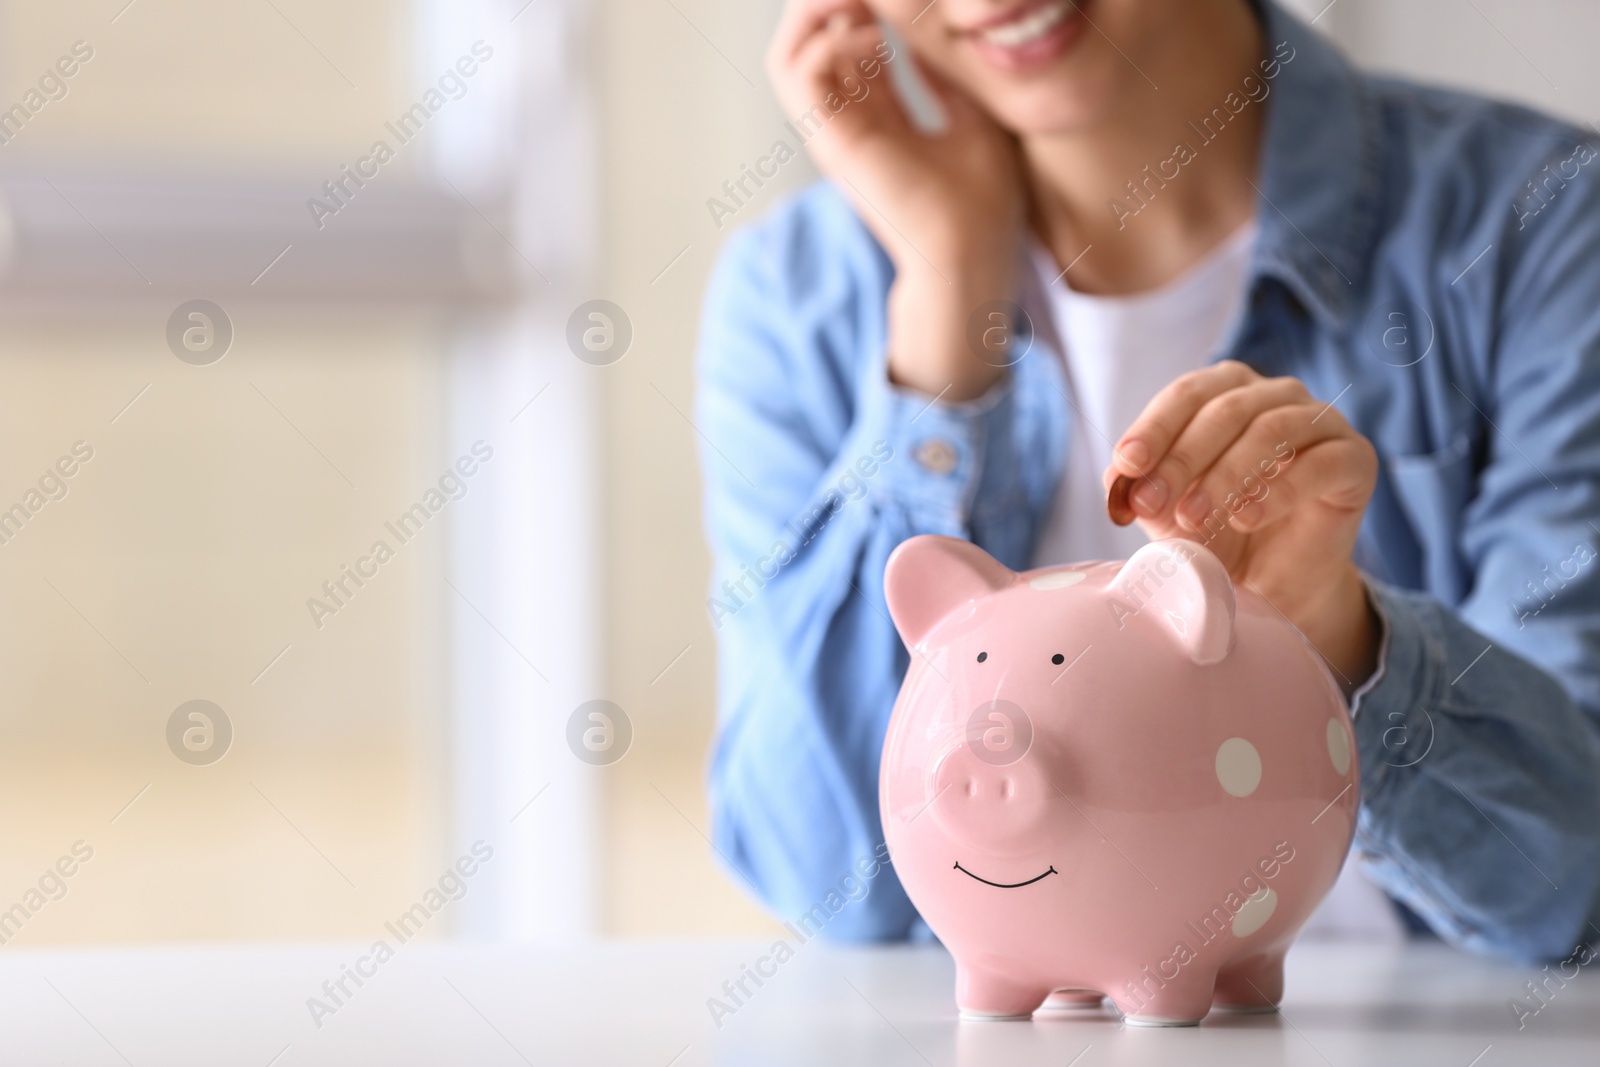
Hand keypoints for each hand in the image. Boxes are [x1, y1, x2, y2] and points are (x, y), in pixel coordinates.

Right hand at [766, 0, 1024, 399]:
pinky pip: (801, 73)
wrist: (975, 252)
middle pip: (809, 43)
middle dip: (830, 3)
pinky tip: (876, 39)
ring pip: (790, 52)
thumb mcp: (970, 113)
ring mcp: (833, 133)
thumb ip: (940, 76)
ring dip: (819, 11)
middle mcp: (845, 124)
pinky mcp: (832, 142)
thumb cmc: (981, 200)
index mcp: (875, 120)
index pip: (844, 47)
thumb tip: (926, 34)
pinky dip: (830, 42)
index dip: (857, 7)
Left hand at [1103, 361, 1380, 692]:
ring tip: (1194, 518)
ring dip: (1225, 476)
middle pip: (1225, 410)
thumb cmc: (1218, 534)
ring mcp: (1321, 422)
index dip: (1154, 428)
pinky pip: (1319, 464)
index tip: (1127, 465)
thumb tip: (1117, 473)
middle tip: (1152, 502)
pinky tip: (1247, 518)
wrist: (1274, 584)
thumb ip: (1142, 486)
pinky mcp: (1354, 459)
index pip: (1187, 394)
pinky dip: (1278, 491)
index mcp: (1227, 392)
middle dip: (1182, 459)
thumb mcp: (1167, 511)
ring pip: (1270, 430)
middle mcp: (1275, 395)